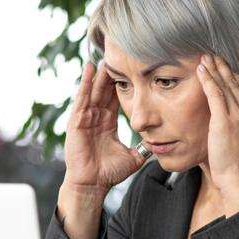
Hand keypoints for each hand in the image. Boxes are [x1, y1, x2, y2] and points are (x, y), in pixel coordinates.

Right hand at [63, 61, 146, 195]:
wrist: (93, 184)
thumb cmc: (109, 172)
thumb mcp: (133, 156)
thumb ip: (145, 148)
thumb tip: (162, 143)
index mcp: (108, 123)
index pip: (116, 98)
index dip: (123, 83)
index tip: (132, 68)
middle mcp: (96, 117)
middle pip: (104, 90)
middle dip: (111, 73)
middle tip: (119, 54)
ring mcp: (85, 118)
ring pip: (94, 90)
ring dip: (99, 74)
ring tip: (105, 56)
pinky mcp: (76, 122)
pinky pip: (82, 99)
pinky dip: (85, 83)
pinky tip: (89, 68)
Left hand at [196, 54, 238, 212]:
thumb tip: (231, 124)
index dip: (233, 76)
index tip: (224, 66)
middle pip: (236, 83)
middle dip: (223, 68)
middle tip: (212, 55)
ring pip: (225, 85)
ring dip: (213, 69)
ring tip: (204, 58)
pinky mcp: (226, 121)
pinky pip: (216, 94)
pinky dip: (208, 80)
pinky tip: (201, 71)